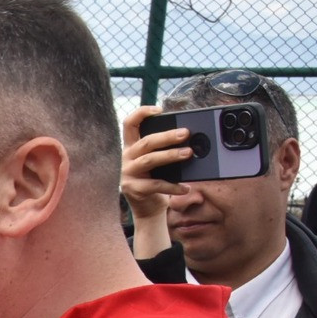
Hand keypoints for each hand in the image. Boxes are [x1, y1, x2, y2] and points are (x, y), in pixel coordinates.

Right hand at [120, 105, 190, 220]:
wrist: (148, 207)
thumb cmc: (155, 179)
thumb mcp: (158, 162)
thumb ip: (165, 149)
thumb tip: (190, 139)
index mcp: (131, 147)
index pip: (129, 124)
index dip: (141, 113)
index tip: (159, 109)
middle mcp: (126, 158)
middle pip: (145, 142)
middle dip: (166, 136)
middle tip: (185, 133)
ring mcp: (127, 173)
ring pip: (149, 160)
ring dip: (170, 155)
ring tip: (188, 153)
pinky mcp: (133, 189)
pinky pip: (155, 185)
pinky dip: (173, 186)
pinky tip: (186, 187)